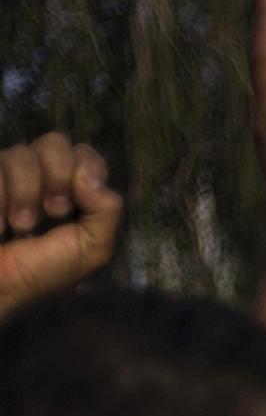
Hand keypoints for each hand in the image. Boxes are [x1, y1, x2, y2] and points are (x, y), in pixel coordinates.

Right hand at [0, 134, 123, 318]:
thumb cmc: (40, 273)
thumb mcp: (90, 249)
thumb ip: (106, 211)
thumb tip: (90, 176)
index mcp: (70, 190)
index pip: (85, 153)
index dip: (86, 169)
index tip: (78, 203)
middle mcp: (37, 176)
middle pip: (55, 141)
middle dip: (57, 176)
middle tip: (54, 212)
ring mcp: (4, 176)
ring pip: (20, 154)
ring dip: (24, 195)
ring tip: (19, 228)